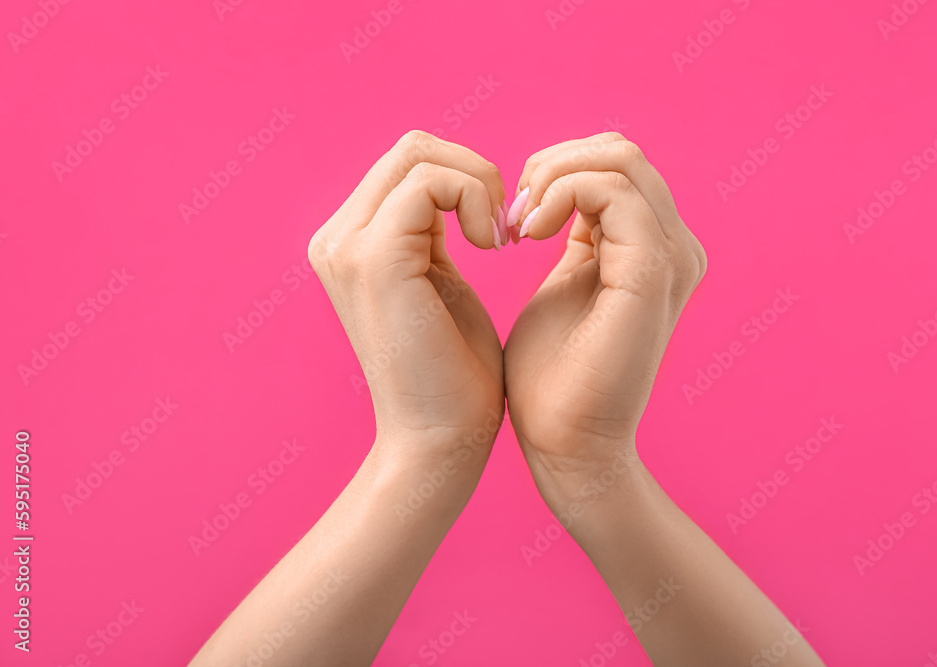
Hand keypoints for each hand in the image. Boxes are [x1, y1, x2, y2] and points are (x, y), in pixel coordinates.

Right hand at [308, 130, 506, 470]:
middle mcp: (336, 238)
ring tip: (499, 240)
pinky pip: (432, 182)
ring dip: (479, 186)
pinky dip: (476, 199)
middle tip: (503, 230)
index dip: (465, 178)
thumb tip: (455, 183)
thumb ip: (433, 230)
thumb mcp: (441, 281)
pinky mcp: (374, 258)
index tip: (498, 231)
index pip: (408, 162)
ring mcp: (347, 246)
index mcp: (350, 242)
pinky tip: (492, 246)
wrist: (440, 441)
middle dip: (474, 174)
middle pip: (412, 147)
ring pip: (421, 154)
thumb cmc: (454, 373)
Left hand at [503, 133, 706, 486]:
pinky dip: (560, 194)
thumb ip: (574, 233)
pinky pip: (612, 189)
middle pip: (619, 150)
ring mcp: (671, 255)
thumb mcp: (563, 283)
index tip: (513, 216)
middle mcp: (674, 245)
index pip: (614, 163)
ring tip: (519, 225)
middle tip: (513, 213)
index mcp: (654, 246)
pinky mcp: (653, 270)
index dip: (555, 171)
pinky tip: (528, 233)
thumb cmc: (552, 375)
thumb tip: (556, 189)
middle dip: (552, 165)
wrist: (566, 446)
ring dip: (552, 177)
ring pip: (618, 158)